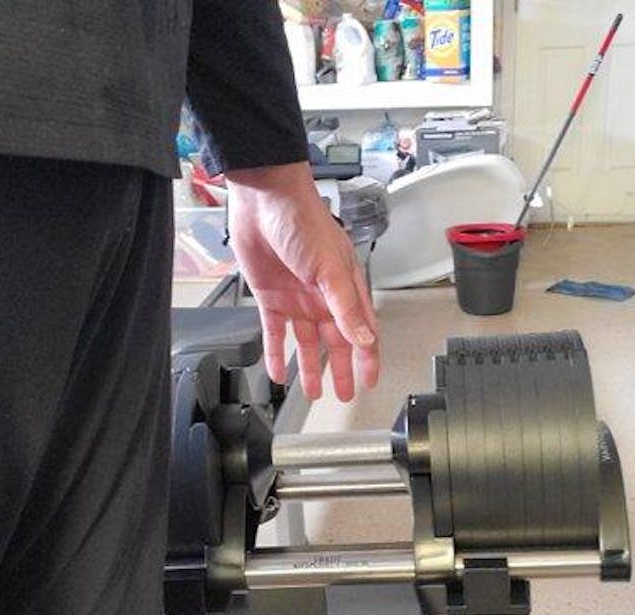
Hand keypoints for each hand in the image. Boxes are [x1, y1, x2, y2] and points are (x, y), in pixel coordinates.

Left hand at [225, 162, 378, 401]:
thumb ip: (346, 307)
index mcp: (345, 288)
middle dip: (342, 370)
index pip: (362, 331)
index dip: (368, 357)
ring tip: (313, 391)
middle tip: (345, 393)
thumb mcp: (330, 269)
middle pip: (336, 342)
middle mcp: (322, 297)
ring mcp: (297, 298)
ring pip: (307, 343)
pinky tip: (277, 372)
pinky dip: (276, 353)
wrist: (265, 202)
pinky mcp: (271, 296)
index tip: (370, 380)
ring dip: (310, 368)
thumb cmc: (303, 221)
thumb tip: (364, 339)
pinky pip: (275, 332)